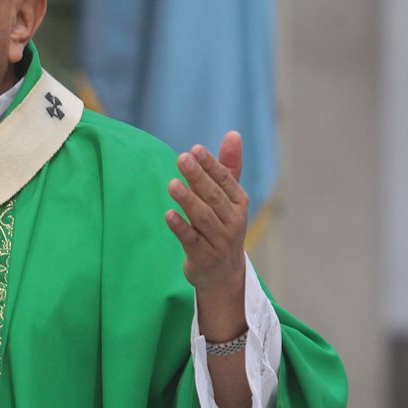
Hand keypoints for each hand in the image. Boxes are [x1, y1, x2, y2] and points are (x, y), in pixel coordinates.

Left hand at [165, 132, 248, 339]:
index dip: (210, 165)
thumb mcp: (229, 198)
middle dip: (198, 177)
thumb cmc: (223, 226)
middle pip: (213, 197)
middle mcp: (233, 221)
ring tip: (172, 185)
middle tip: (182, 159)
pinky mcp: (204, 257)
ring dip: (188, 201)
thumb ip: (228, 167)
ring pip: (203, 218)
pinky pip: (192, 240)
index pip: (225, 180)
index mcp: (239, 203)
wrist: (224, 274)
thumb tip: (233, 133)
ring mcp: (220, 241)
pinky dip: (181, 227)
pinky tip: (169, 215)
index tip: (194, 149)